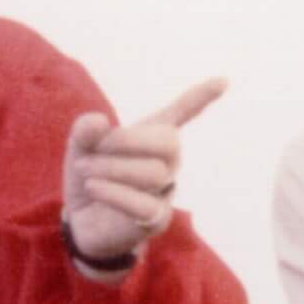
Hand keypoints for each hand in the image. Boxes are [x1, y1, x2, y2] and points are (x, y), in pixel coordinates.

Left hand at [61, 77, 226, 268]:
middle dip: (131, 140)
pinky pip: (144, 204)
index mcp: (151, 138)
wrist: (82, 223)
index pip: (181, 114)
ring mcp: (164, 192)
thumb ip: (85, 131)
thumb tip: (99, 122)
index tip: (223, 80)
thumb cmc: (90, 177)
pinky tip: (93, 188)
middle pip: (169, 143)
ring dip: (113, 168)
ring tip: (84, 170)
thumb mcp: (80, 149)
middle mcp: (166, 163)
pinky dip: (114, 193)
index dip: (201, 97)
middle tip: (97, 146)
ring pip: (154, 174)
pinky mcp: (155, 219)